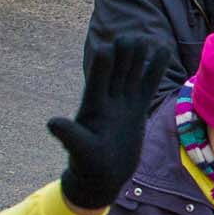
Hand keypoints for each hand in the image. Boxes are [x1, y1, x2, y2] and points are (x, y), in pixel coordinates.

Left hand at [48, 34, 172, 212]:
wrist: (103, 177)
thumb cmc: (89, 166)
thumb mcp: (80, 152)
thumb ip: (70, 136)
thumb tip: (51, 122)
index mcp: (93, 107)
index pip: (97, 81)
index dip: (102, 65)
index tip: (107, 48)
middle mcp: (108, 100)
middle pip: (116, 72)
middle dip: (123, 56)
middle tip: (130, 37)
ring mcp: (123, 102)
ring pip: (132, 74)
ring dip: (138, 58)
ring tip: (146, 38)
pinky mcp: (137, 108)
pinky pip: (147, 84)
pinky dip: (155, 69)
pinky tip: (162, 52)